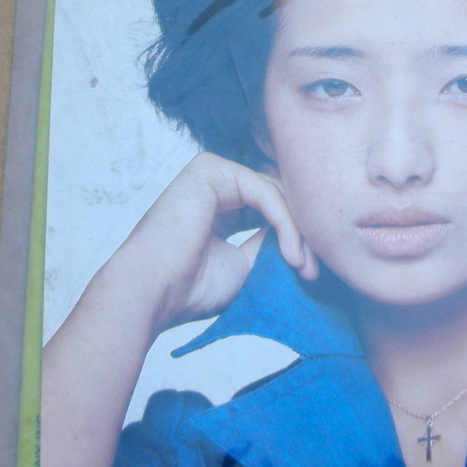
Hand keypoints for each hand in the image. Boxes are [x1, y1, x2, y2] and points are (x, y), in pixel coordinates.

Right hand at [106, 152, 316, 335]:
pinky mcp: (210, 171)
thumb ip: (269, 242)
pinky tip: (292, 253)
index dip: (294, 237)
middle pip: (277, 198)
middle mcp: (215, 185)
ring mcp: (211, 173)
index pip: (271, 209)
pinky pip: (265, 192)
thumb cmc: (190, 288)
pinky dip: (285, 223)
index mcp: (220, 206)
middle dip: (301, 234)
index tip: (311, 272)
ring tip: (304, 266)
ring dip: (296, 232)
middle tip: (314, 270)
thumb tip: (302, 234)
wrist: (153, 295)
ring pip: (275, 195)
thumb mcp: (245, 263)